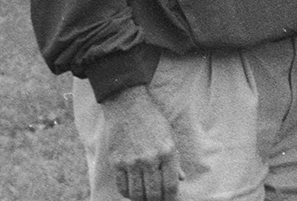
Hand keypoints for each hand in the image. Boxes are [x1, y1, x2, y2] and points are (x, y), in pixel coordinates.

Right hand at [96, 85, 180, 200]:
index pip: (171, 185)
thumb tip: (180, 179)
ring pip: (136, 194)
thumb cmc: (152, 119)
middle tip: (157, 200)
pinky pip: (122, 186)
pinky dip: (127, 193)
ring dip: (141, 199)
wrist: (128, 105)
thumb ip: (175, 160)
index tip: (170, 200)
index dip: (171, 197)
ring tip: (144, 197)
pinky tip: (132, 191)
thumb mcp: (170, 136)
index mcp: (167, 151)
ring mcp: (132, 161)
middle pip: (153, 194)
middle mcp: (150, 158)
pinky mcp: (116, 162)